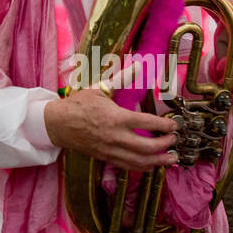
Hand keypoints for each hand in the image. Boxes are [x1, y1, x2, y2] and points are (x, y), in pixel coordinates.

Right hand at [44, 88, 177, 170]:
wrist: (57, 124)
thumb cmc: (79, 105)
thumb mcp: (100, 89)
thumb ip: (123, 79)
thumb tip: (139, 64)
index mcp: (116, 117)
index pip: (147, 123)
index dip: (164, 126)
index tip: (174, 125)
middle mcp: (115, 137)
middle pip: (147, 147)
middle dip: (165, 145)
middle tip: (174, 140)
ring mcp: (111, 150)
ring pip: (140, 162)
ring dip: (159, 161)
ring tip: (171, 158)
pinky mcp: (106, 158)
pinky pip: (128, 167)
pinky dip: (143, 167)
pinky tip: (153, 164)